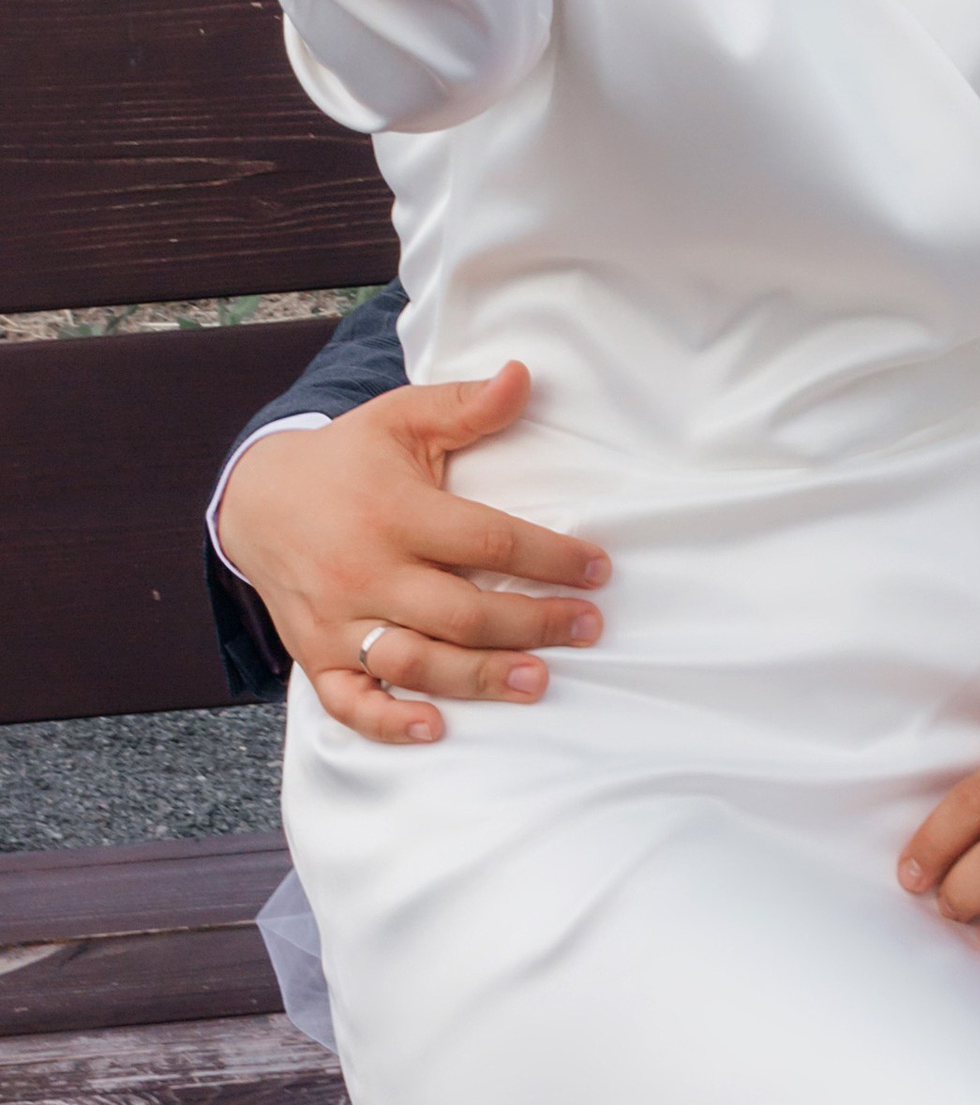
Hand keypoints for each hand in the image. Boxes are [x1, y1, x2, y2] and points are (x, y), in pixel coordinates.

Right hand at [215, 365, 609, 746]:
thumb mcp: (402, 418)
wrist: (257, 499)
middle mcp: (365, 570)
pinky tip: (434, 728)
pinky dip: (387, 722)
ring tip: (538, 681)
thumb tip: (526, 375)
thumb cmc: (348, 459)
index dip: (548, 556)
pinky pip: (348, 702)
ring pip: (414, 662)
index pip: (486, 539)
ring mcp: (337, 620)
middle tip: (588, 629)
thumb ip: (466, 405)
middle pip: (460, 611)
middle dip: (531, 623)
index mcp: (394, 512)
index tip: (597, 569)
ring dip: (478, 678)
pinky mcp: (315, 655)